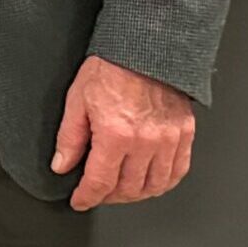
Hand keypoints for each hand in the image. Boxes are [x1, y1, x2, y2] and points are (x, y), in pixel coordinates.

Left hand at [51, 54, 197, 210]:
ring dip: (135, 193)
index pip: (100, 182)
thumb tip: (62, 165)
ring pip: (155, 185)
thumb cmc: (111, 67)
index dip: (87, 197)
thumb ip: (70, 138)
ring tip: (121, 189)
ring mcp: (169, 139)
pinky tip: (150, 180)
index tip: (80, 201)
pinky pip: (178, 171)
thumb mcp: (77, 100)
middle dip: (108, 197)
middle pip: (128, 189)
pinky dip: (164, 182)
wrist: (145, 46)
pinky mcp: (185, 133)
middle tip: (98, 193)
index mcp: (116, 134)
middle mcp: (145, 141)